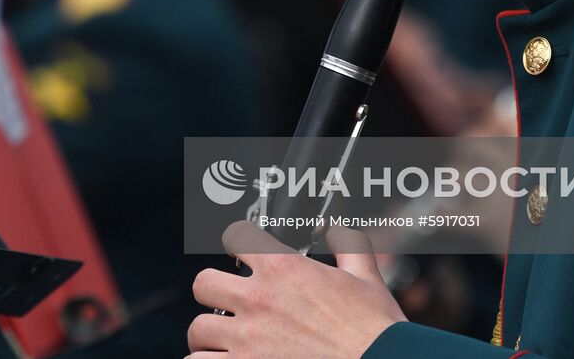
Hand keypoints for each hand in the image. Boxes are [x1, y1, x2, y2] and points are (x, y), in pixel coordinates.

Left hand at [187, 221, 404, 357]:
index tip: (241, 255)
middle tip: (230, 304)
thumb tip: (340, 230)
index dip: (238, 243)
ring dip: (210, 336)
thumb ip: (349, 246)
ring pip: (198, 330)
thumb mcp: (366, 277)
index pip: (236, 236)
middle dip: (214, 293)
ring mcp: (246, 339)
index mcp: (283, 269)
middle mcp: (258, 300)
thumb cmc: (375, 330)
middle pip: (204, 283)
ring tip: (225, 342)